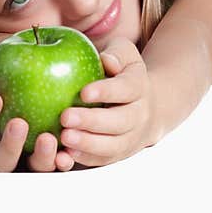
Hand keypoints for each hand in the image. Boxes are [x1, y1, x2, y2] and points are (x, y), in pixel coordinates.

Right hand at [0, 32, 75, 171]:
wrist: (48, 72)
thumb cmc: (17, 69)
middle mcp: (8, 149)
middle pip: (1, 160)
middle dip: (9, 144)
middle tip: (18, 123)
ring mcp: (32, 157)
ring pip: (31, 168)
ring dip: (39, 157)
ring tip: (48, 138)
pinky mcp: (56, 157)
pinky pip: (59, 165)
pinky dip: (64, 161)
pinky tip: (69, 152)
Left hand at [58, 37, 158, 167]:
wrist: (146, 106)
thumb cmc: (124, 73)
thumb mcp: (125, 54)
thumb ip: (117, 53)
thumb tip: (107, 60)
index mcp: (139, 86)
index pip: (126, 89)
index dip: (106, 91)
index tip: (84, 92)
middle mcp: (140, 114)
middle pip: (120, 121)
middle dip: (93, 121)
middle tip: (66, 117)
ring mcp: (132, 136)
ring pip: (114, 145)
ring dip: (89, 144)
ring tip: (64, 138)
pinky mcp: (120, 152)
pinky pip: (105, 159)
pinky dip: (86, 158)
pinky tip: (67, 154)